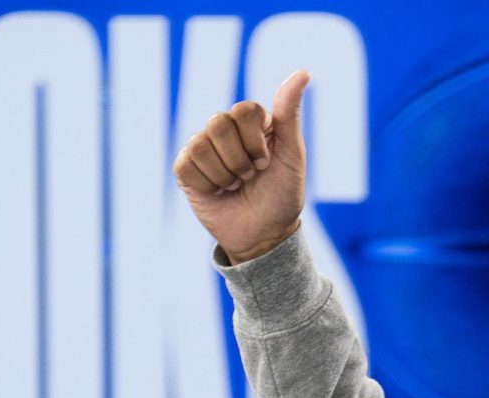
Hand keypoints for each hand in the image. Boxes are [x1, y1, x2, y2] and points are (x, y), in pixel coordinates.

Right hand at [173, 69, 310, 263]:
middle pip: (218, 123)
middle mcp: (224, 130)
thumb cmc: (282, 195)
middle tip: (250, 177)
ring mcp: (202, 149)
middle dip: (240, 159)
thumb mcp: (292, 154)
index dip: (255, 141)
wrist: (265, 234)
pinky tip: (218, 193)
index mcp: (250, 122)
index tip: (266, 162)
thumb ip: (290, 112)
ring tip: (235, 186)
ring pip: (201, 145)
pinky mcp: (185, 170)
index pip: (243, 110)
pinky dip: (208, 185)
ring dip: (225, 175)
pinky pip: (187, 166)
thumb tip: (303, 72)